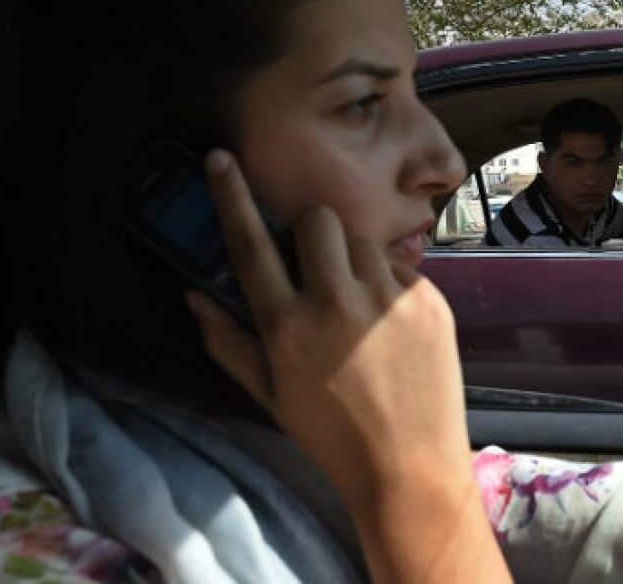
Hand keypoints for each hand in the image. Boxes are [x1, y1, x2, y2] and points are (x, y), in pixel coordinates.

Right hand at [183, 149, 471, 495]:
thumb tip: (193, 294)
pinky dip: (388, 282)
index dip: (231, 196)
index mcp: (288, 326)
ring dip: (351, 257)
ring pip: (362, 238)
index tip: (222, 158)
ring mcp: (388, 298)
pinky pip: (400, 265)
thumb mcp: (268, 395)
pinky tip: (389, 322)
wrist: (408, 465)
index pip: (250, 244)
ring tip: (356, 302)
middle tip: (315, 265)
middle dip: (311, 232)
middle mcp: (336, 302)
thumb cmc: (330, 433)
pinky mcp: (429, 300)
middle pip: (317, 219)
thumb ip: (227, 342)